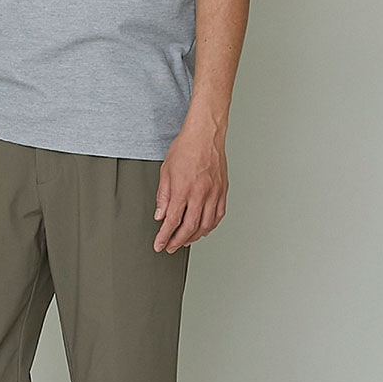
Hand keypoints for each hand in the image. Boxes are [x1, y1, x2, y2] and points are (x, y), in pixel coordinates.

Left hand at [153, 120, 228, 252]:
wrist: (205, 134)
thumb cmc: (185, 148)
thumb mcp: (165, 172)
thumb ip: (163, 196)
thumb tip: (160, 215)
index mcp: (183, 190)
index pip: (172, 221)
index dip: (164, 236)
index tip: (159, 244)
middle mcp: (200, 194)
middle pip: (189, 227)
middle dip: (178, 241)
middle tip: (171, 247)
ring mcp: (214, 193)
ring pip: (206, 225)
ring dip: (194, 236)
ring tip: (185, 241)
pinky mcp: (223, 191)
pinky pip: (218, 215)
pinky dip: (211, 226)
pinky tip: (204, 228)